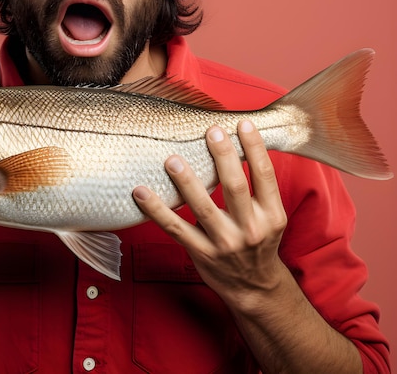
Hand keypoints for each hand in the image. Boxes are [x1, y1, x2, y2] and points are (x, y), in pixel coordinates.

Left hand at [133, 120, 288, 309]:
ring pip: (203, 208)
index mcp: (271, 215)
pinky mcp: (201, 253)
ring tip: (172, 159)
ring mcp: (224, 243)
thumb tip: (238, 143)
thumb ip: (258, 186)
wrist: (255, 288)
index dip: (254, 148)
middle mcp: (250, 229)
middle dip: (223, 157)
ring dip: (186, 181)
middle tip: (211, 131)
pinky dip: (155, 210)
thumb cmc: (259, 242)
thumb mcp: (270, 216)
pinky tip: (140, 192)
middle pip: (235, 187)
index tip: (242, 124)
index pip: (264, 175)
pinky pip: (175, 228)